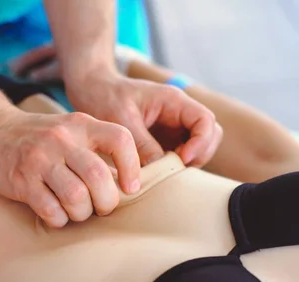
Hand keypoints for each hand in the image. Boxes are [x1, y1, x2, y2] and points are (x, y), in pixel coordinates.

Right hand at [0, 107, 140, 227]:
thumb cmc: (38, 138)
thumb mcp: (69, 131)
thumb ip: (96, 149)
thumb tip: (127, 184)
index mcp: (80, 125)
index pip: (120, 139)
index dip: (132, 166)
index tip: (129, 186)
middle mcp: (61, 139)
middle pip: (99, 176)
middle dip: (107, 201)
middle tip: (101, 207)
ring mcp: (40, 160)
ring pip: (76, 197)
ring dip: (82, 213)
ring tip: (77, 211)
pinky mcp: (21, 180)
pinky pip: (51, 210)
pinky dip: (59, 219)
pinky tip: (56, 214)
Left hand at [10, 45, 222, 166]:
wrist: (89, 90)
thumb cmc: (104, 97)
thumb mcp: (121, 120)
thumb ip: (142, 145)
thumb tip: (160, 170)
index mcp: (173, 101)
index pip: (206, 121)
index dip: (201, 143)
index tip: (181, 159)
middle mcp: (178, 114)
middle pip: (209, 136)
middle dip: (199, 155)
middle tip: (174, 170)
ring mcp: (172, 128)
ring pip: (196, 149)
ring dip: (187, 164)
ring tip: (162, 173)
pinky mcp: (162, 141)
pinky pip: (178, 156)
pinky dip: (173, 167)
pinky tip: (154, 173)